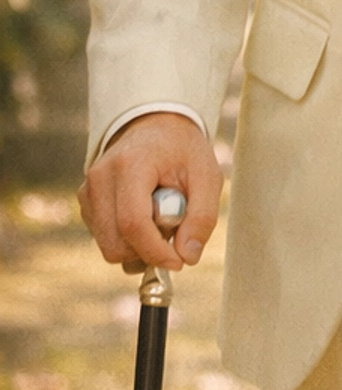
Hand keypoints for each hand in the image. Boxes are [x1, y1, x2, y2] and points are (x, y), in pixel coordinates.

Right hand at [79, 113, 222, 272]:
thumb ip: (202, 216)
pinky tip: (145, 216)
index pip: (133, 223)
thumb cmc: (182, 150)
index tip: (178, 261)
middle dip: (147, 251)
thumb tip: (187, 257)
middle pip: (115, 243)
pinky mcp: (86, 203)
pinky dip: (128, 239)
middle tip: (174, 230)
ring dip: (139, 246)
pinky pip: (105, 239)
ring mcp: (88, 191)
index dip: (155, 251)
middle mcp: (100, 178)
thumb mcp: (207, 175)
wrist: (156, 127)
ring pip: (109, 246)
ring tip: (160, 216)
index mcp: (130, 165)